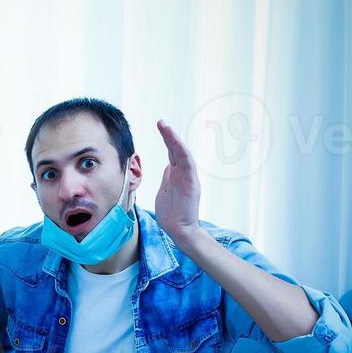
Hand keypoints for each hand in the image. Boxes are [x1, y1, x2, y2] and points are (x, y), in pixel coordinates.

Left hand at [153, 119, 212, 253]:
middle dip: (169, 136)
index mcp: (176, 174)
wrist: (179, 230)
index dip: (167, 139)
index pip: (172, 153)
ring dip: (175, 141)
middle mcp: (184, 174)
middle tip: (161, 122)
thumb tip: (168, 165)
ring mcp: (188, 179)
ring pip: (183, 156)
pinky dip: (183, 155)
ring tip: (166, 129)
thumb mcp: (165, 191)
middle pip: (177, 150)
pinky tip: (177, 145)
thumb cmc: (172, 213)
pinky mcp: (191, 186)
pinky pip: (188, 167)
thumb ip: (168, 178)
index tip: (160, 126)